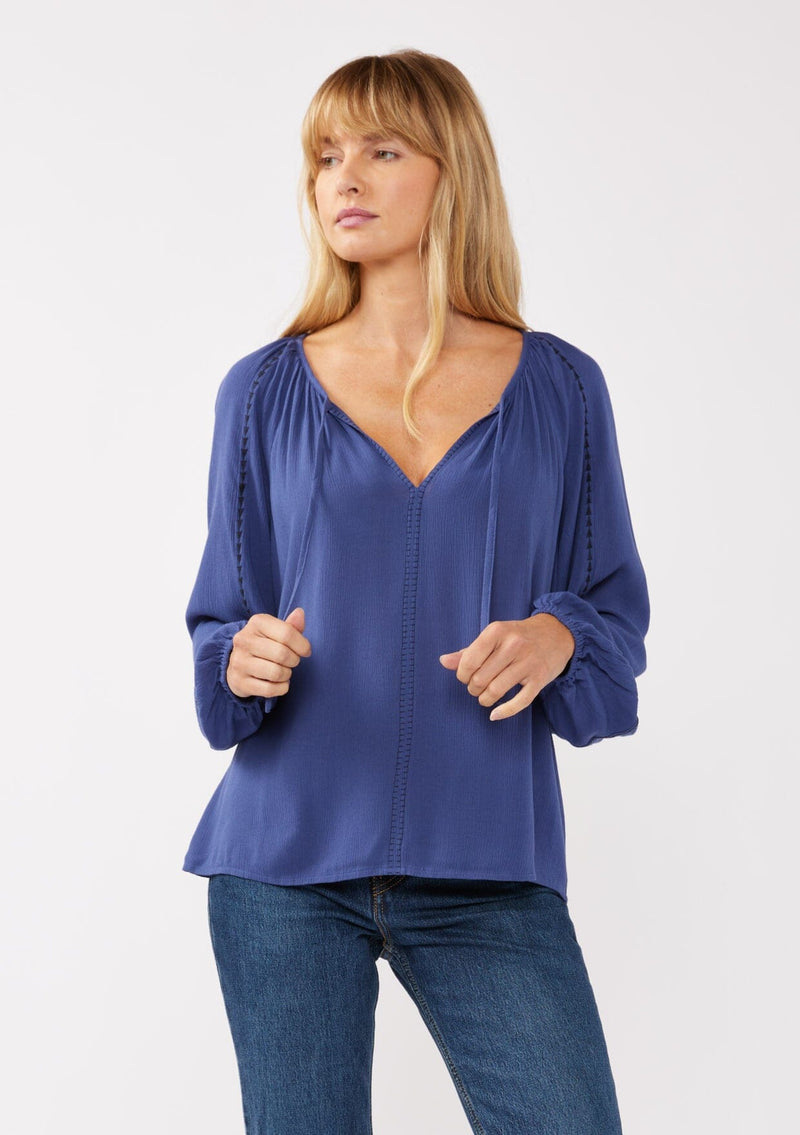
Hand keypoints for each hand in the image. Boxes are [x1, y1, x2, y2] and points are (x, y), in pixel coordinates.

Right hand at [226, 607, 311, 698]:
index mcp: (256, 623)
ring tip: (284, 671)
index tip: (306, 651)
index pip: (287, 633)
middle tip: (292, 661)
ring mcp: (239, 662)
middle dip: (294, 660)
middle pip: (282, 654)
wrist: (237, 663)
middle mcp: (244, 640)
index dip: (302, 645)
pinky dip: (281, 688)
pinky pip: (269, 690)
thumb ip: (291, 625)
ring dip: (287, 675)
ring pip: (276, 673)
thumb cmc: (264, 644)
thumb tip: (300, 613)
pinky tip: (279, 683)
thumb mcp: (276, 631)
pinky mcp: (239, 682)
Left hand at [438, 613, 574, 720]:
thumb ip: (468, 651)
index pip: (469, 661)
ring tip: (485, 697)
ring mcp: (528, 662)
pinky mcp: (540, 679)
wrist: (558, 633)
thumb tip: (443, 662)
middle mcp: (513, 645)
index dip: (462, 674)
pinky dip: (504, 712)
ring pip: (496, 690)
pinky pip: (519, 702)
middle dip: (473, 688)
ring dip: (485, 699)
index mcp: (497, 631)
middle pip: (481, 678)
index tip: (466, 676)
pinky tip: (494, 714)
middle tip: (476, 687)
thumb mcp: (493, 636)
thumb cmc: (518, 636)